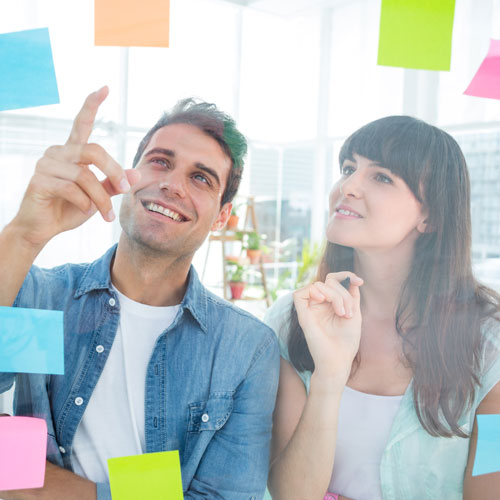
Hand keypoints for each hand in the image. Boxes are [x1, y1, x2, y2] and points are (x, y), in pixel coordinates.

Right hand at [11, 86, 139, 248]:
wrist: (42, 229)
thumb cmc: (68, 209)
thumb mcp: (97, 197)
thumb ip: (113, 184)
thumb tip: (137, 173)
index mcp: (71, 152)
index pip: (82, 124)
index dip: (92, 105)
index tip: (104, 88)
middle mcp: (58, 152)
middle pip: (94, 151)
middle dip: (114, 172)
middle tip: (126, 190)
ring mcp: (46, 165)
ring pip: (84, 175)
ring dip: (101, 198)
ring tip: (107, 215)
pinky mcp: (39, 180)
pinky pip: (71, 188)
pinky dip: (84, 203)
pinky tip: (85, 211)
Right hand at [293, 272, 362, 381]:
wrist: (338, 361)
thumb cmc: (346, 342)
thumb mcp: (355, 314)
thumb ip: (352, 295)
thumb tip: (352, 279)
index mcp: (331, 303)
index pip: (333, 280)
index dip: (345, 276)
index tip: (359, 281)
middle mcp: (319, 304)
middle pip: (328, 282)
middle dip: (343, 293)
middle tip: (349, 313)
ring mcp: (310, 308)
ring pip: (318, 285)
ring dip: (334, 295)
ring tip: (342, 313)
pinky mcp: (302, 314)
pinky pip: (300, 294)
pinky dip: (313, 292)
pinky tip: (322, 301)